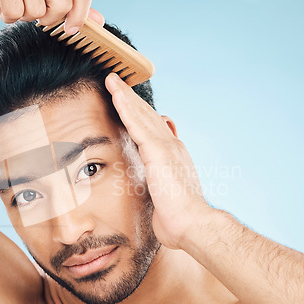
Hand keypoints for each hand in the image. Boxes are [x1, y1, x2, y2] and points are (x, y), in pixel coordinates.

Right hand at [0, 0, 92, 32]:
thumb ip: (72, 3)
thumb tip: (98, 21)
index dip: (80, 14)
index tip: (71, 29)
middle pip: (61, 6)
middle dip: (48, 19)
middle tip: (36, 15)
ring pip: (37, 11)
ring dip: (24, 16)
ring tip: (16, 4)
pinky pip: (15, 11)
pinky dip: (8, 17)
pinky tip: (3, 7)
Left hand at [105, 73, 212, 249]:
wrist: (192, 225)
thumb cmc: (177, 218)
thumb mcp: (165, 196)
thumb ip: (158, 183)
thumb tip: (154, 180)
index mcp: (171, 156)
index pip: (152, 129)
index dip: (139, 115)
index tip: (127, 103)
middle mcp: (171, 146)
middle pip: (147, 116)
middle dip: (131, 99)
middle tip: (116, 82)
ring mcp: (166, 146)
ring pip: (141, 114)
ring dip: (125, 95)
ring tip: (112, 79)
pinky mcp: (158, 151)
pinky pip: (137, 124)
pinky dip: (126, 106)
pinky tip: (116, 92)